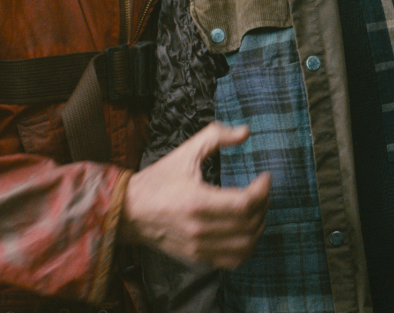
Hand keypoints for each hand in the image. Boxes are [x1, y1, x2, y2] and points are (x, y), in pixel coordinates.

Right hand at [124, 122, 270, 268]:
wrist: (128, 212)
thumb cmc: (157, 181)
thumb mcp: (184, 153)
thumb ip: (215, 137)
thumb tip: (245, 131)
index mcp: (196, 201)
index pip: (245, 203)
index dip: (263, 190)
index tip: (264, 177)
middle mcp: (199, 229)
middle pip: (249, 224)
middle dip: (264, 205)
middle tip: (262, 191)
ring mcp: (198, 247)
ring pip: (245, 246)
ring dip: (258, 227)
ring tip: (257, 210)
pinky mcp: (196, 257)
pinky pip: (233, 261)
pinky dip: (247, 248)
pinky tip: (246, 231)